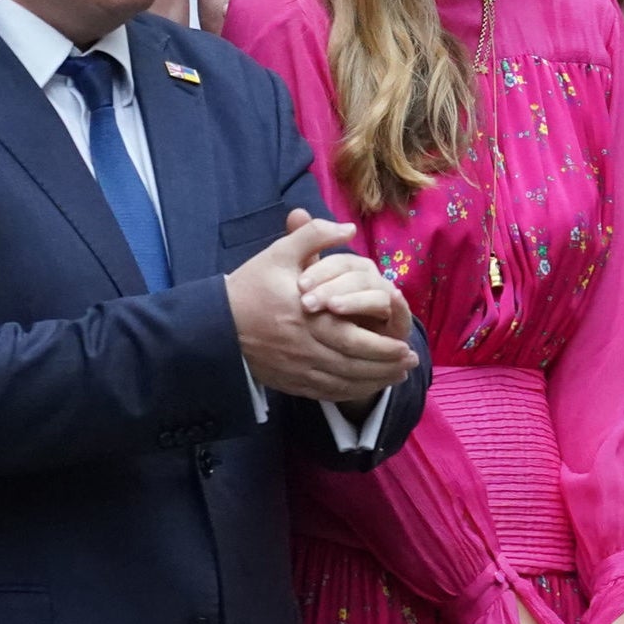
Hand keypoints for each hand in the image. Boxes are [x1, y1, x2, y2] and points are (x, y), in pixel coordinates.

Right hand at [229, 208, 416, 401]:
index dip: (382, 347)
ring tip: (397, 376)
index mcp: (308, 318)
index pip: (353, 338)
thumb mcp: (280, 253)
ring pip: (343, 383)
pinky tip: (366, 387)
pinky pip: (326, 393)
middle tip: (409, 362)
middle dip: (386, 366)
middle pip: (354, 365)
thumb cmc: (250, 287)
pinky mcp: (289, 382)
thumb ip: (314, 236)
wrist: (214, 326)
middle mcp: (305, 348)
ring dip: (374, 382)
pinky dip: (350, 393)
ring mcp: (297, 369)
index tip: (405, 344)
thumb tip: (349, 230)